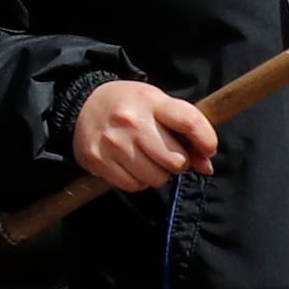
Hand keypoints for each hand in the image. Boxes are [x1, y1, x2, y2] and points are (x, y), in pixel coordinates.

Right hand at [72, 79, 217, 192]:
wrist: (81, 105)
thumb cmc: (130, 106)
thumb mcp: (159, 106)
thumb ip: (186, 131)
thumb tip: (206, 167)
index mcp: (151, 102)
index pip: (191, 123)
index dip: (207, 142)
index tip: (206, 150)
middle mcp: (132, 122)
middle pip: (176, 161)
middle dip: (178, 162)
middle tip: (167, 153)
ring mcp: (113, 143)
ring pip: (157, 178)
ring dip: (158, 174)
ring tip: (146, 158)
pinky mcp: (98, 160)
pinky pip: (134, 185)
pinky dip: (138, 180)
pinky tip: (131, 165)